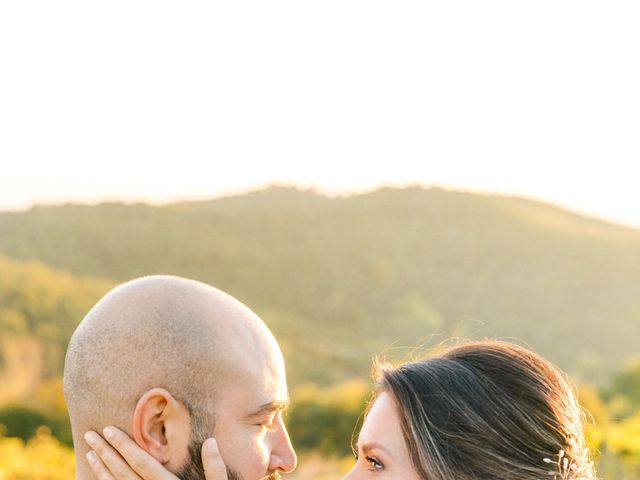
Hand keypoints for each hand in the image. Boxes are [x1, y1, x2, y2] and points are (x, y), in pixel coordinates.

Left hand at [84, 426, 227, 479]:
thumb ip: (215, 469)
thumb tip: (210, 441)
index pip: (141, 462)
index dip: (124, 445)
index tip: (109, 430)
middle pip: (122, 473)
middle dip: (105, 452)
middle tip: (90, 435)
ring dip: (101, 470)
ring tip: (89, 454)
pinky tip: (99, 479)